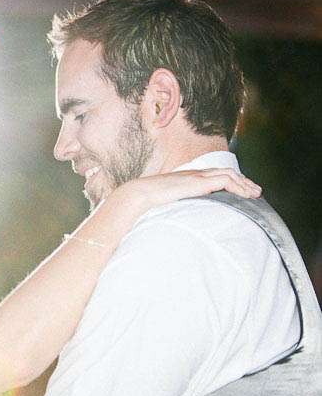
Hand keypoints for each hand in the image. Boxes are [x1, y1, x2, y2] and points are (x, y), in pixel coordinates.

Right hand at [119, 168, 261, 209]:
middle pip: (225, 172)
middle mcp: (194, 174)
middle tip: (255, 192)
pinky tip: (246, 195)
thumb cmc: (147, 203)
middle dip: (243, 181)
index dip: (230, 182)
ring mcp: (198, 176)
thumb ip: (176, 208)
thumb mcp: (166, 204)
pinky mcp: (200, 182)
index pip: (214, 175)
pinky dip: (239, 187)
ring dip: (245, 184)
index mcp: (187, 178)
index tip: (240, 191)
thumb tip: (178, 223)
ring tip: (255, 194)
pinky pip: (227, 180)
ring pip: (229, 174)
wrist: (139, 195)